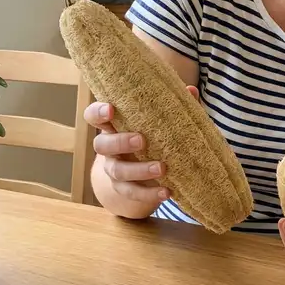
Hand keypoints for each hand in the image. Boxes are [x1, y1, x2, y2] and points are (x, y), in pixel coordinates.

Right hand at [84, 86, 198, 207]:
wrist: (139, 177)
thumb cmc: (149, 138)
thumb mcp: (156, 124)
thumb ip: (171, 108)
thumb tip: (191, 90)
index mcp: (113, 126)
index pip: (93, 116)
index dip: (97, 112)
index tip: (110, 109)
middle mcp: (108, 148)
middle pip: (102, 145)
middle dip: (120, 142)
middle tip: (142, 140)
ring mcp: (114, 169)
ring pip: (118, 171)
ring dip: (140, 170)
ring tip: (162, 168)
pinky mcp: (124, 189)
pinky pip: (133, 193)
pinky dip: (150, 194)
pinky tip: (167, 192)